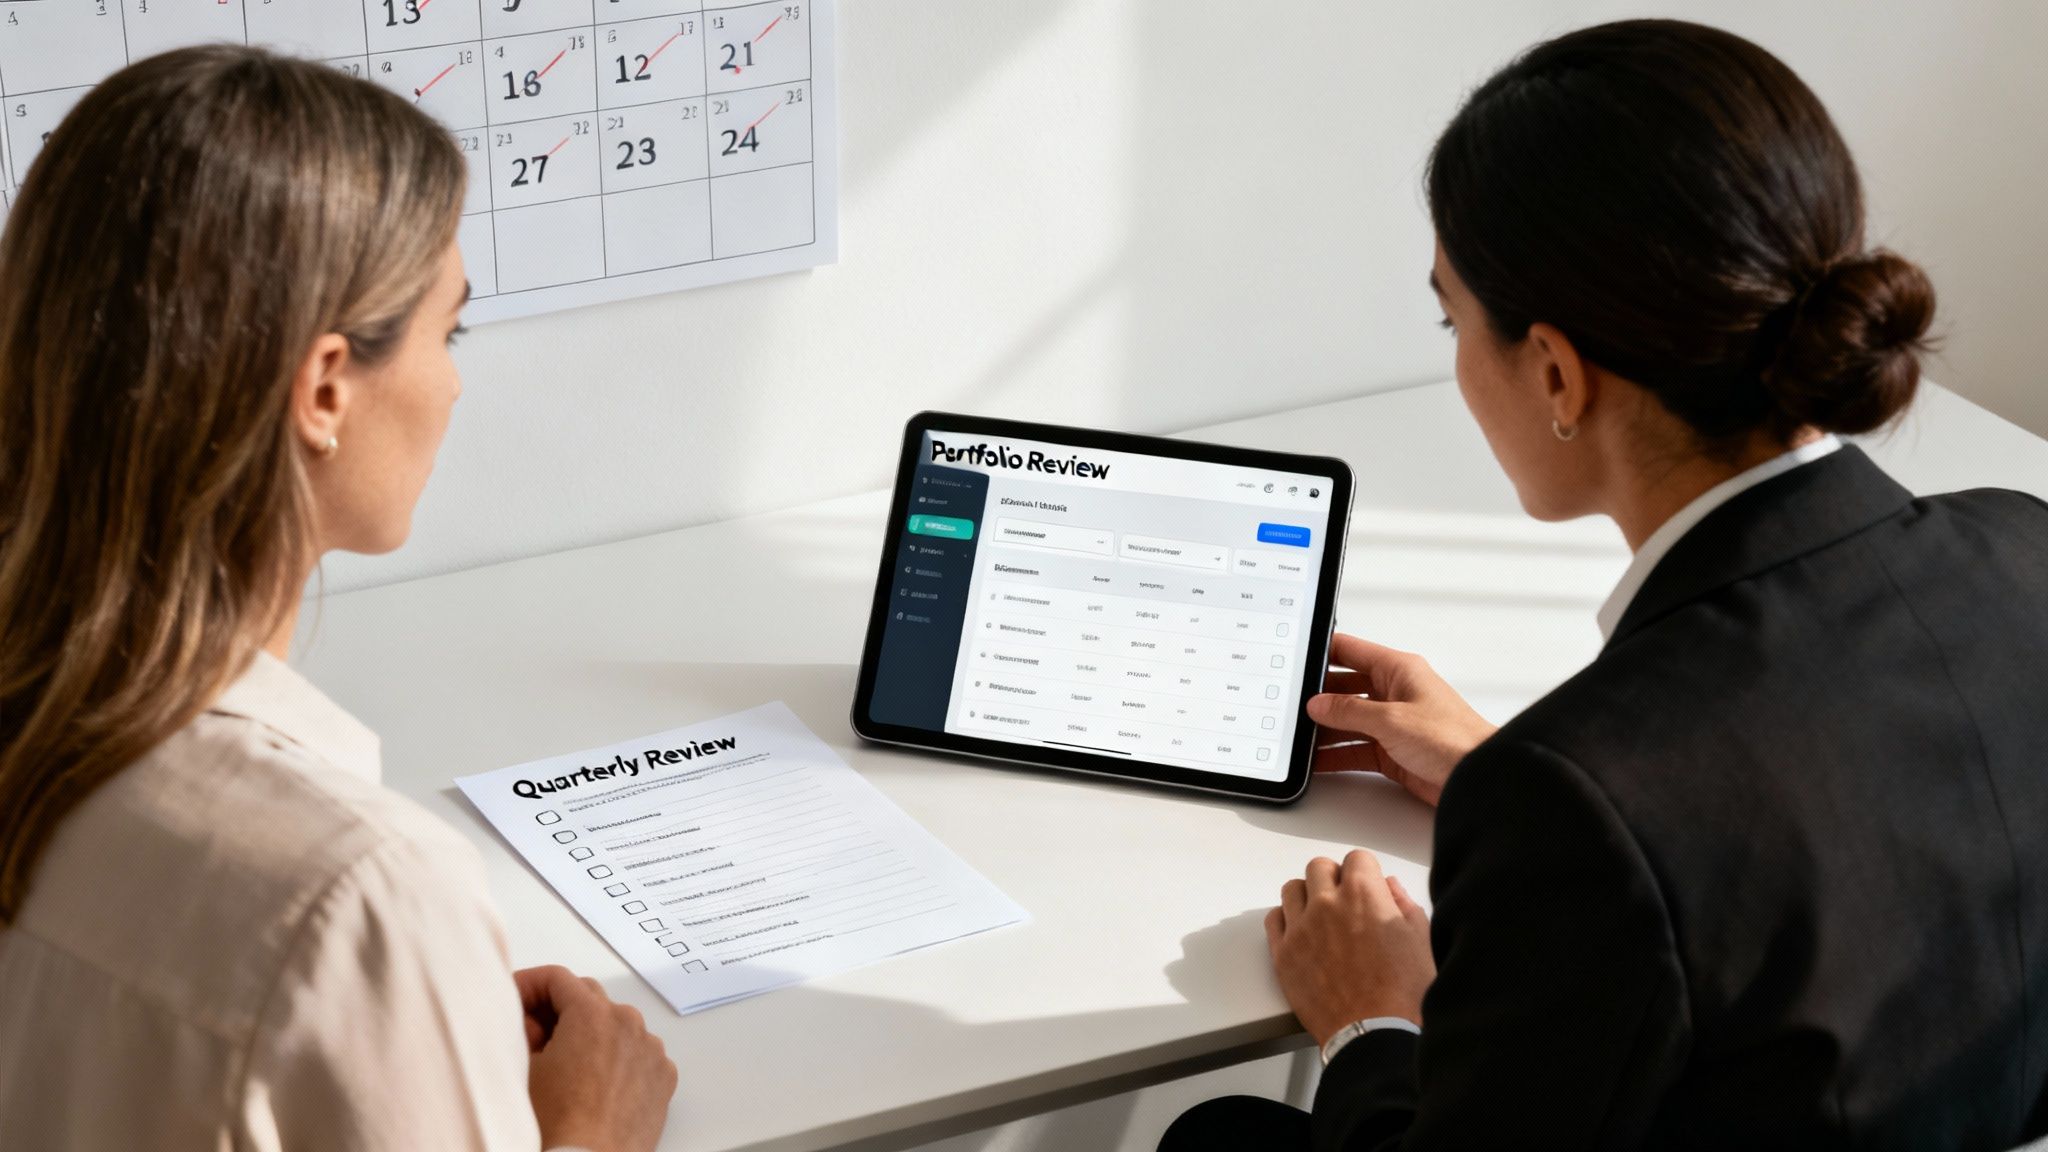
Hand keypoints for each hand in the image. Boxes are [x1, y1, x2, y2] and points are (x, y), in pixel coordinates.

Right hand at [516, 965, 677, 1151]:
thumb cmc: (559, 1124)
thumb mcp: (525, 1067)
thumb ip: (525, 1030)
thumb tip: (531, 1021)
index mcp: (591, 1015)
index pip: (557, 978)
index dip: (530, 984)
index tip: (516, 998)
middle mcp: (628, 1023)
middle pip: (588, 997)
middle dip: (558, 1008)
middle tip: (533, 1033)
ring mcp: (650, 1049)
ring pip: (616, 1024)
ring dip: (591, 1033)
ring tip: (567, 1064)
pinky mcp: (663, 1075)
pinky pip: (638, 1052)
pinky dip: (618, 1057)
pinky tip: (596, 1081)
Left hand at [1265, 851, 1434, 1045]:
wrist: (1374, 1035)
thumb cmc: (1403, 993)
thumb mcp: (1420, 940)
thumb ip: (1403, 905)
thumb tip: (1388, 887)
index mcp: (1364, 894)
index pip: (1356, 858)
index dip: (1366, 872)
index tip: (1368, 887)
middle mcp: (1326, 903)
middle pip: (1319, 867)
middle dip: (1334, 878)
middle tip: (1345, 901)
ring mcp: (1300, 928)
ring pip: (1292, 889)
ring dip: (1308, 896)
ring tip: (1321, 916)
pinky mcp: (1282, 954)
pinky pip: (1273, 919)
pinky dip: (1286, 919)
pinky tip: (1301, 932)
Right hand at [1306, 633, 1496, 805]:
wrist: (1477, 778)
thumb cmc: (1454, 739)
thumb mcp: (1391, 719)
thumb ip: (1349, 712)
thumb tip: (1318, 705)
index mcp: (1399, 670)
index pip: (1351, 651)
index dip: (1322, 651)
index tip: (1297, 657)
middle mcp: (1395, 693)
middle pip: (1345, 688)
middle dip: (1319, 698)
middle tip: (1290, 706)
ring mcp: (1393, 723)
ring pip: (1348, 721)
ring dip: (1325, 730)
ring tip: (1298, 736)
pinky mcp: (1393, 752)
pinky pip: (1356, 749)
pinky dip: (1336, 755)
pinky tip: (1317, 760)